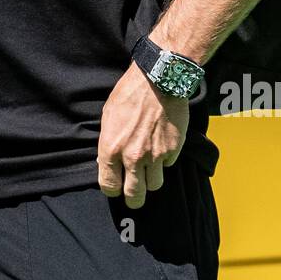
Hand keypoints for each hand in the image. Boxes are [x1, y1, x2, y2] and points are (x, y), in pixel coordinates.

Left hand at [97, 63, 188, 206]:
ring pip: (154, 185)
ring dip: (151, 180)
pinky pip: (168, 166)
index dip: (112, 190)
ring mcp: (155, 155)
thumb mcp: (108, 116)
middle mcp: (133, 157)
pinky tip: (161, 147)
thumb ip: (108, 143)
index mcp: (111, 149)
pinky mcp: (173, 150)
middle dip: (133, 199)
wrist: (158, 80)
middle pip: (134, 195)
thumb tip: (107, 161)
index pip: (109, 186)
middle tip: (134, 197)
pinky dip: (165, 161)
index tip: (115, 187)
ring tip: (149, 170)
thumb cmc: (129, 94)